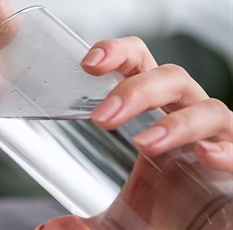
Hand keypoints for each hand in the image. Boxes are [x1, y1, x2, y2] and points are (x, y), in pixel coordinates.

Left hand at [35, 37, 232, 229]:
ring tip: (145, 144)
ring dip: (176, 123)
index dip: (118, 53)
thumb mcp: (118, 220)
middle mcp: (186, 117)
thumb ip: (86, 223)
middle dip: (136, 90)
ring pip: (208, 107)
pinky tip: (205, 156)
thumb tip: (51, 229)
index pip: (139, 65)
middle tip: (101, 119)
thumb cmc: (163, 216)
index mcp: (153, 114)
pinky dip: (227, 149)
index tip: (88, 63)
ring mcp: (217, 139)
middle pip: (171, 78)